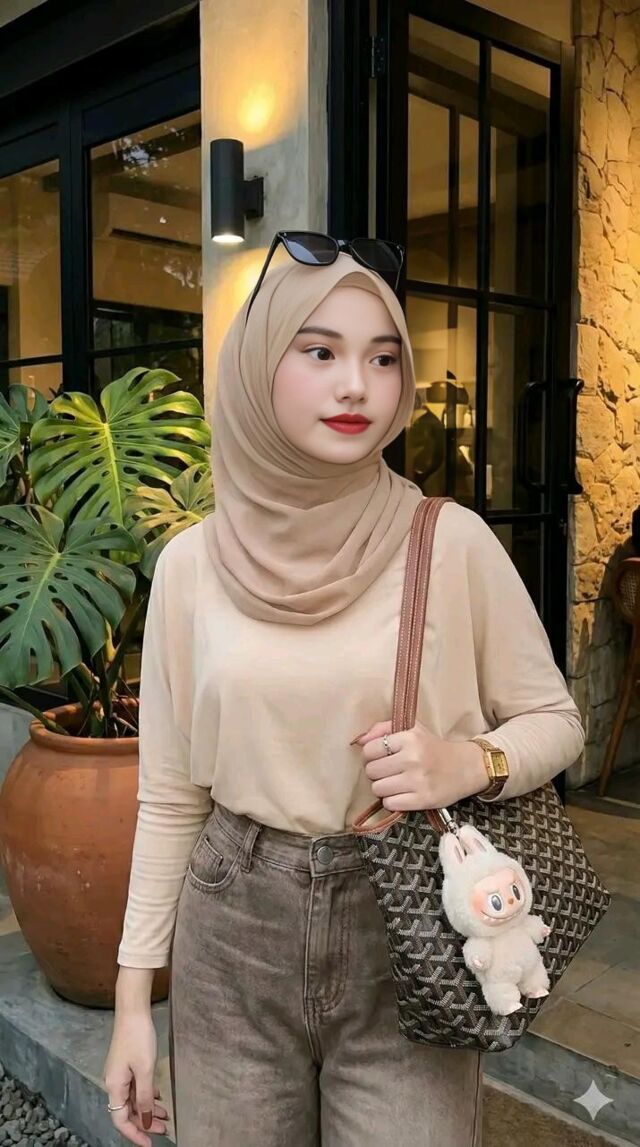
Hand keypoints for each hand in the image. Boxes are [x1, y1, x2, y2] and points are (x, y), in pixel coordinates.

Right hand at [103, 1010, 167, 1145]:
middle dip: (144, 1123)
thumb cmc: (138, 1037)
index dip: (135, 1134)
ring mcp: (119, 1074)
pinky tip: (158, 1097)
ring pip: (132, 1100)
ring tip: (165, 1116)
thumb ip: (145, 1097)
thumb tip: (145, 1121)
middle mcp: (113, 1083)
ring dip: (147, 1109)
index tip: (150, 1144)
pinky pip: (134, 1088)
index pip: (121, 1120)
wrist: (132, 1010)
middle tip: (164, 1129)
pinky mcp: (125, 1065)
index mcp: (114, 1086)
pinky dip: (146, 1095)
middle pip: (127, 1112)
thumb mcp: (145, 1070)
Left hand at [351, 719, 488, 810]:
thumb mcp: (412, 729)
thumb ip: (383, 728)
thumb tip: (359, 741)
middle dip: (377, 773)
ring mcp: (418, 781)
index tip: (381, 757)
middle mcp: (412, 758)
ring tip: (395, 783)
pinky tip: (402, 794)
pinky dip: (392, 801)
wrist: (465, 767)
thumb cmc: (433, 747)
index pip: (369, 750)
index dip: (371, 755)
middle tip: (389, 771)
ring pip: (378, 789)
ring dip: (383, 788)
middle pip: (371, 771)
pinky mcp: (423, 800)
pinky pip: (390, 804)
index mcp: (408, 738)